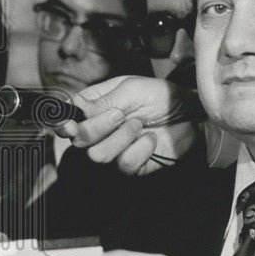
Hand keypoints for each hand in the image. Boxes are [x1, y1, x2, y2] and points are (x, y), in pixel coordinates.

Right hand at [57, 76, 198, 174]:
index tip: (70, 124)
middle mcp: (98, 130)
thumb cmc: (161, 96)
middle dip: (99, 127)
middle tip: (120, 114)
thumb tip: (75, 108)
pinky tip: (150, 139)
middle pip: (79, 140)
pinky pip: (125, 164)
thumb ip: (103, 101)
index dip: (63, 124)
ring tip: (139, 124)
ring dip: (121, 137)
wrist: (191, 114)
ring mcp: (114, 149)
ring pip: (98, 155)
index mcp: (93, 107)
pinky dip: (141, 149)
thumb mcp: (132, 89)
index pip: (66, 118)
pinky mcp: (131, 166)